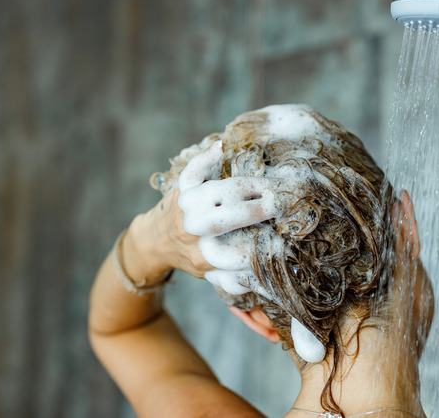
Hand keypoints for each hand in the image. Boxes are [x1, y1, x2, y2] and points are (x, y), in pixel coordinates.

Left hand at [127, 140, 281, 281]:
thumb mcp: (215, 275)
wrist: (155, 242)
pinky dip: (205, 158)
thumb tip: (270, 288)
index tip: (283, 237)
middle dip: (255, 210)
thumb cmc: (194, 256)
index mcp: (205, 257)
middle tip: (278, 205)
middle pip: (225, 219)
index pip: (241, 253)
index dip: (265, 245)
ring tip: (265, 188)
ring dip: (243, 187)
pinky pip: (192, 171)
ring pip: (215, 192)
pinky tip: (221, 149)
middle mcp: (193, 233)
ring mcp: (186, 208)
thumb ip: (240, 280)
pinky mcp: (181, 189)